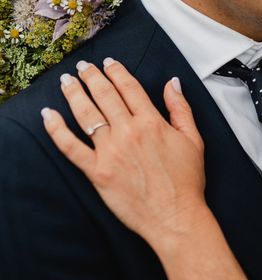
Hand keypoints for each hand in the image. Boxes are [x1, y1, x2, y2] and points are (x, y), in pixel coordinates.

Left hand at [42, 58, 207, 247]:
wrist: (176, 216)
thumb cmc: (186, 183)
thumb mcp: (194, 140)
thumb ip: (181, 109)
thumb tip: (172, 84)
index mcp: (152, 123)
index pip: (129, 88)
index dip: (117, 71)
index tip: (109, 63)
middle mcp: (128, 133)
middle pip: (104, 95)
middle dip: (91, 76)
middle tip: (83, 67)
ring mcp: (110, 152)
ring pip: (85, 114)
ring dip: (73, 93)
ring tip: (66, 81)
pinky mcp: (97, 172)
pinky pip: (70, 146)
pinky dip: (56, 128)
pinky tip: (49, 115)